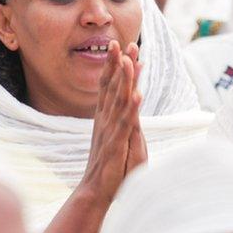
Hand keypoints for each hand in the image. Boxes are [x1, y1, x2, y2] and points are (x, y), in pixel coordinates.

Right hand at [83, 40, 144, 203]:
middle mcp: (105, 120)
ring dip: (123, 80)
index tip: (118, 45)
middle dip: (115, 64)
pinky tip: (137, 95)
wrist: (95, 190)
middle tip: (117, 42)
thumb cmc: (108, 163)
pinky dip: (131, 109)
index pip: (108, 85)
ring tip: (128, 61)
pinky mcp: (116, 145)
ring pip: (118, 101)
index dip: (113, 65)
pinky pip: (125, 124)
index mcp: (104, 117)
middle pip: (110, 87)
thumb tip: (126, 97)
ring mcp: (109, 131)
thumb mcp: (114, 136)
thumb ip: (119, 117)